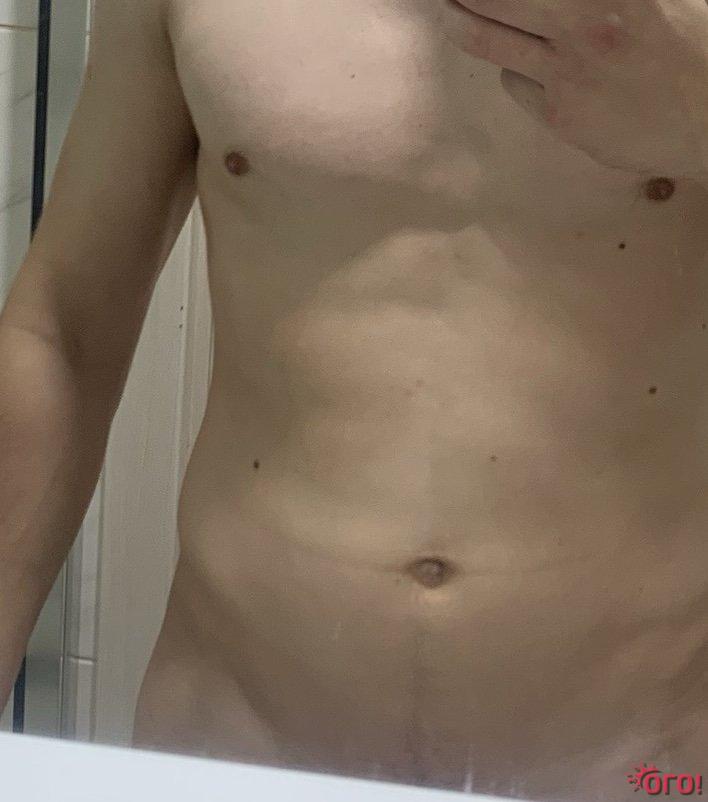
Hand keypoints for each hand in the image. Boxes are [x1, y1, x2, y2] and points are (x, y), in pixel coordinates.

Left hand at [441, 0, 707, 177]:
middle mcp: (582, 23)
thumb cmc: (693, 47)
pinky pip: (516, 83)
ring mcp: (566, 73)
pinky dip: (515, 70)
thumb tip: (556, 0)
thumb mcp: (654, 0)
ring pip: (490, 41)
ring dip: (463, 23)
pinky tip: (532, 67)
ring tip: (448, 12)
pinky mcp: (560, 114)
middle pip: (494, 0)